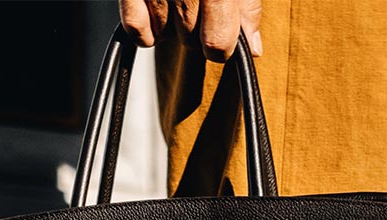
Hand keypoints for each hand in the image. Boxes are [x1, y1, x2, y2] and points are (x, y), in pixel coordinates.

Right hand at [117, 0, 261, 60]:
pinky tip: (155, 23)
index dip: (222, 47)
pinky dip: (143, 32)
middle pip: (190, 38)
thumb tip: (252, 47)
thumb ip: (246, 5)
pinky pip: (134, 25)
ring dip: (173, 29)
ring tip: (179, 11)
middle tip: (200, 17)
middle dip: (198, 34)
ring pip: (164, 31)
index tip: (223, 42)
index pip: (217, 39)